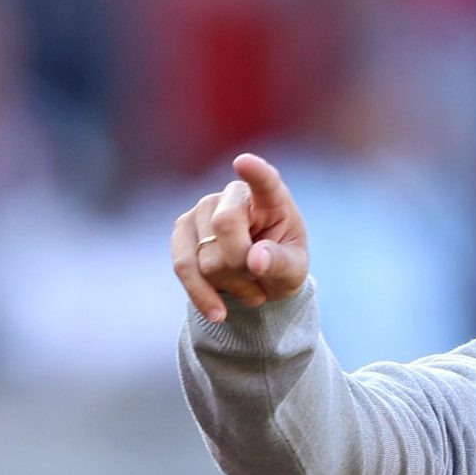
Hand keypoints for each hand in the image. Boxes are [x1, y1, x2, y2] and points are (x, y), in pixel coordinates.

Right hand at [171, 152, 309, 321]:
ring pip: (205, 257)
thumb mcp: (294, 270)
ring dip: (230, 284)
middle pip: (225, 226)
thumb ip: (281, 263)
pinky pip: (183, 267)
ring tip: (250, 287)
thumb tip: (255, 259)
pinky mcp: (181, 231)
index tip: (244, 163)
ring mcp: (203, 210)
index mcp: (271, 197)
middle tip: (260, 276)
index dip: (255, 172)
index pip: (265, 181)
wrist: (257, 281)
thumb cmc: (281, 265)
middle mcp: (232, 195)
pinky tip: (218, 311)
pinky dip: (203, 295)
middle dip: (243, 264)